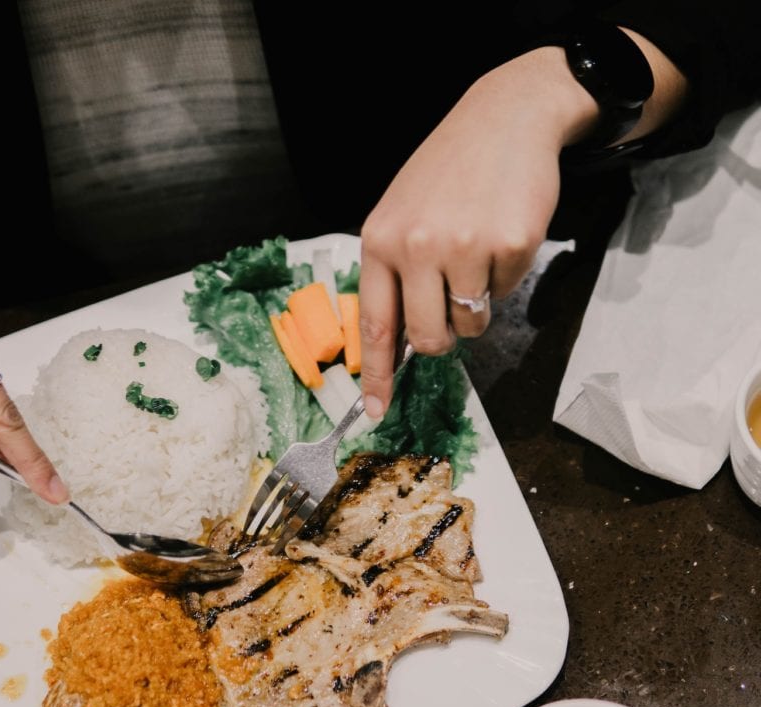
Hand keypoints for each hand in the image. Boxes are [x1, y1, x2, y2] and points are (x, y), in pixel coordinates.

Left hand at [358, 48, 597, 416]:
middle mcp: (416, 246)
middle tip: (453, 309)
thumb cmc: (447, 172)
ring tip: (475, 251)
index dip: (377, 375)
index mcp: (380, 241)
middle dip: (443, 338)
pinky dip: (505, 275)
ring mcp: (464, 246)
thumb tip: (397, 339)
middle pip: (429, 338)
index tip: (375, 411)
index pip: (374, 325)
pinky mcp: (510, 244)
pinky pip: (506, 294)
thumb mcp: (400, 213)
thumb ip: (392, 272)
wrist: (504, 118)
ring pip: (470, 322)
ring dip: (476, 302)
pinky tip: (499, 234)